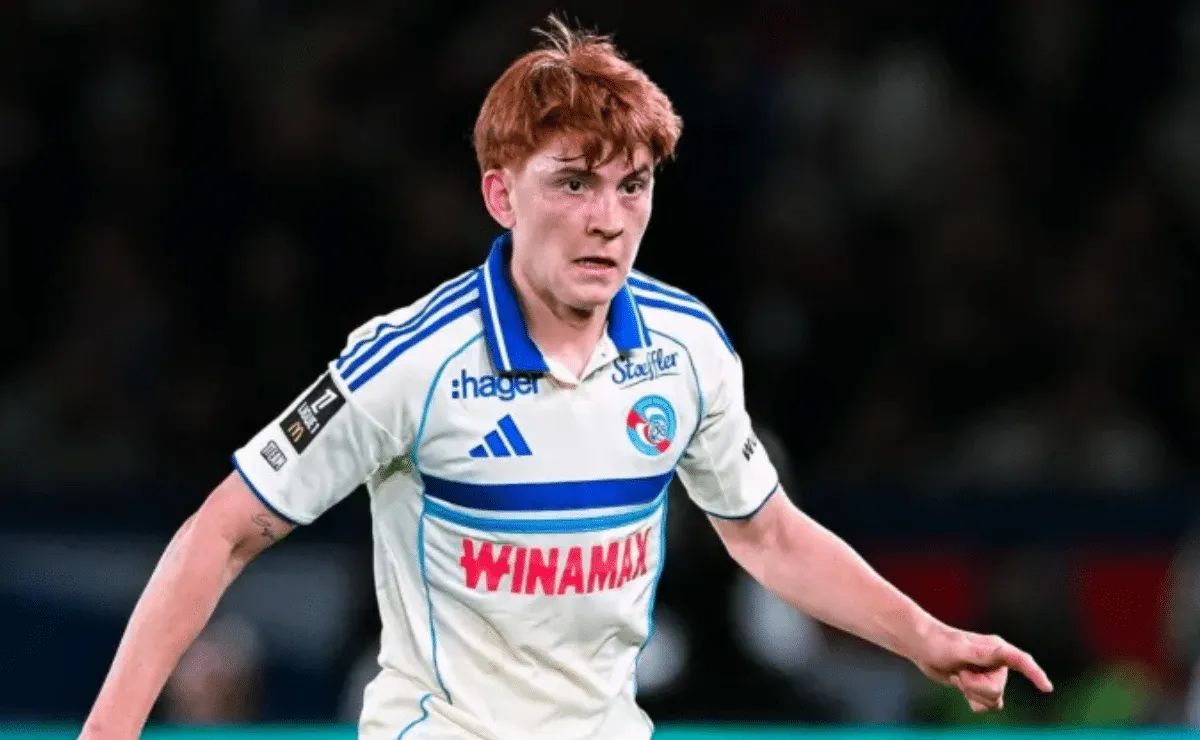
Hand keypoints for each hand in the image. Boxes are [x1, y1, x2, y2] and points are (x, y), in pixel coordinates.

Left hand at [914, 625, 1053, 711]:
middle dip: (975, 687)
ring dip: (973, 694)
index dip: (1036, 675)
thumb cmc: (939, 643)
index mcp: (997, 649)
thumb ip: (981, 654)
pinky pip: (987, 706)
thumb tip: (1001, 651)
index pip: (1022, 662)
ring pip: (994, 700)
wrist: (922, 646)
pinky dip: (974, 702)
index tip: (1047, 688)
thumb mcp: (959, 649)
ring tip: (959, 676)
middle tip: (959, 672)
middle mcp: (998, 663)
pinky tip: (962, 688)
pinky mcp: (980, 685)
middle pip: (998, 690)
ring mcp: (990, 675)